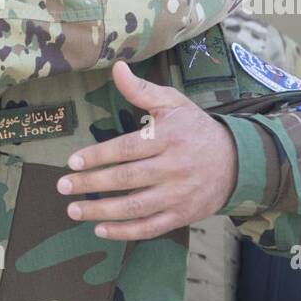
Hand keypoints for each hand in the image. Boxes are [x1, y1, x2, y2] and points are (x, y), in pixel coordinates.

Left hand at [55, 61, 236, 240]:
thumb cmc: (195, 129)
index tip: (72, 161)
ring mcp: (179, 194)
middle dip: (92, 183)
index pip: (127, 148)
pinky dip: (124, 232)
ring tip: (73, 210)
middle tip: (63, 185)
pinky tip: (100, 229)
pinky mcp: (183, 215)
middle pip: (127, 178)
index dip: (98, 156)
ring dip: (102, 211)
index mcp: (169, 138)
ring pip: (136, 207)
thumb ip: (142, 90)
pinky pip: (151, 227)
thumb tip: (117, 68)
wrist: (238, 161)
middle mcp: (174, 167)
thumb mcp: (173, 104)